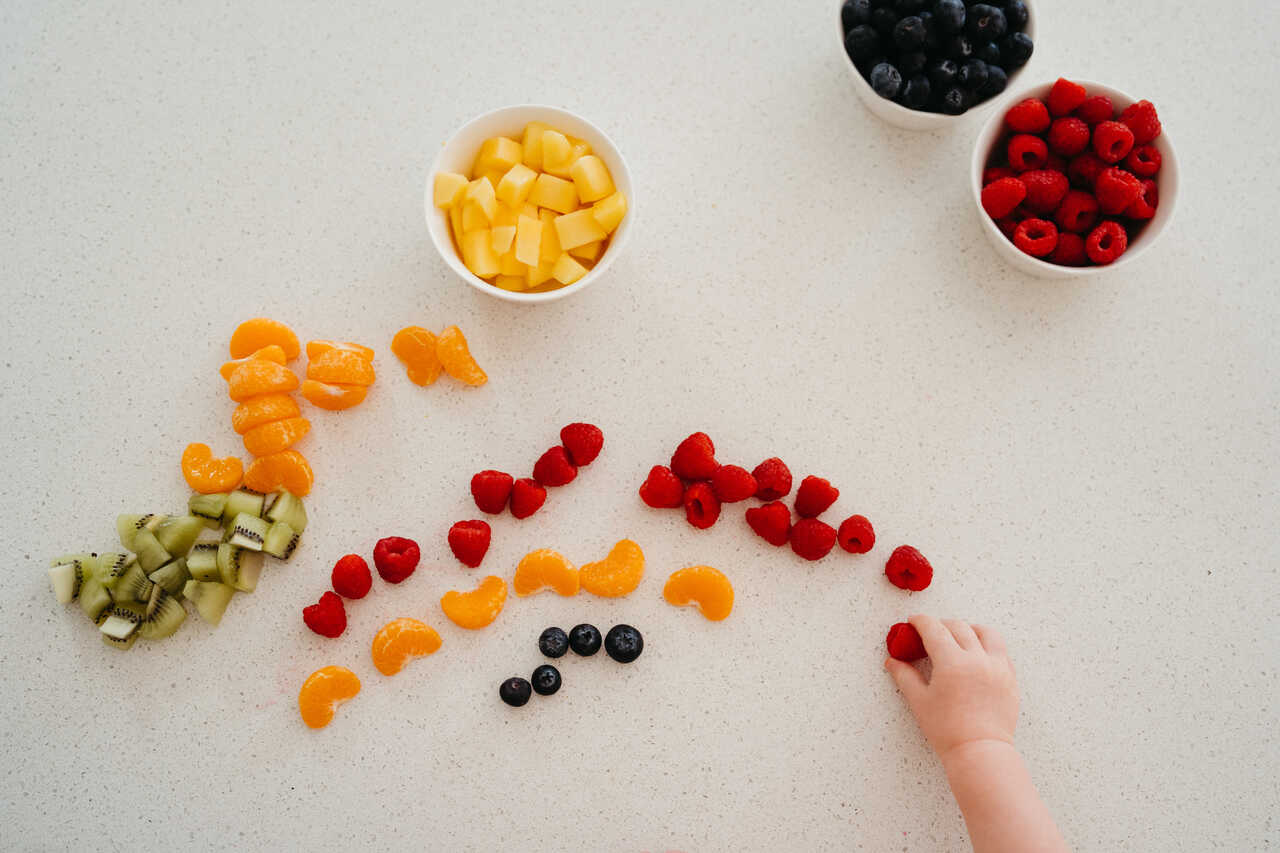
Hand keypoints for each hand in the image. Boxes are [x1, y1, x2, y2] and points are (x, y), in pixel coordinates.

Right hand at [884, 615, 1018, 760]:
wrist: (979, 752)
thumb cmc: (947, 731)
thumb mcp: (919, 701)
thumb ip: (904, 676)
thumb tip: (892, 662)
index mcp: (952, 662)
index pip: (934, 629)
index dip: (920, 621)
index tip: (913, 622)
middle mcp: (977, 659)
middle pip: (958, 627)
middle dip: (941, 624)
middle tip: (930, 632)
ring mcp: (998, 667)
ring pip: (986, 633)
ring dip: (970, 628)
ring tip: (959, 636)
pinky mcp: (1010, 678)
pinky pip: (1002, 651)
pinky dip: (988, 646)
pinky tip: (979, 654)